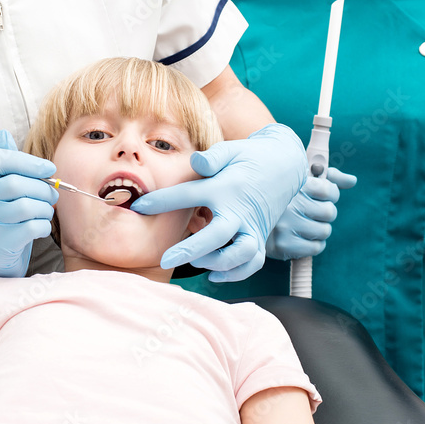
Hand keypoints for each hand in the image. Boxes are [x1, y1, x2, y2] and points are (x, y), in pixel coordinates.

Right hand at [0, 130, 57, 278]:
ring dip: (44, 208)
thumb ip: (5, 162)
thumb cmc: (1, 216)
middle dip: (42, 188)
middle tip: (53, 194)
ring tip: (46, 210)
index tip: (49, 168)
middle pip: (15, 184)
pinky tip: (41, 226)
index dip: (26, 161)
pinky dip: (43, 225)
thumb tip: (3, 134)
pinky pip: (30, 228)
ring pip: (26, 207)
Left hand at [131, 124, 306, 281]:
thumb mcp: (231, 150)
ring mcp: (252, 226)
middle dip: (189, 250)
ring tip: (196, 262)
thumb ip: (212, 158)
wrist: (285, 165)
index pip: (189, 195)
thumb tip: (196, 163)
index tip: (139, 208)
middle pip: (216, 236)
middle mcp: (239, 210)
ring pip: (239, 254)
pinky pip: (252, 263)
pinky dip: (235, 273)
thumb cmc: (249, 157)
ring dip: (216, 262)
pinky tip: (213, 274)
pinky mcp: (260, 237)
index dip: (161, 202)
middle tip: (165, 260)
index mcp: (226, 187)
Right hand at [265, 167, 356, 260]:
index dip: (331, 194)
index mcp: (293, 185)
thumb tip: (352, 181)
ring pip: (325, 231)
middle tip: (312, 212)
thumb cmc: (282, 198)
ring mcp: (285, 226)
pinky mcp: (282, 245)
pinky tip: (303, 237)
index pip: (328, 190)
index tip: (322, 195)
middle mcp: (289, 205)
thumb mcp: (301, 180)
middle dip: (325, 213)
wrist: (247, 219)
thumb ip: (329, 177)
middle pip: (330, 212)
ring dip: (320, 229)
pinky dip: (315, 244)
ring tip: (306, 225)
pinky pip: (316, 247)